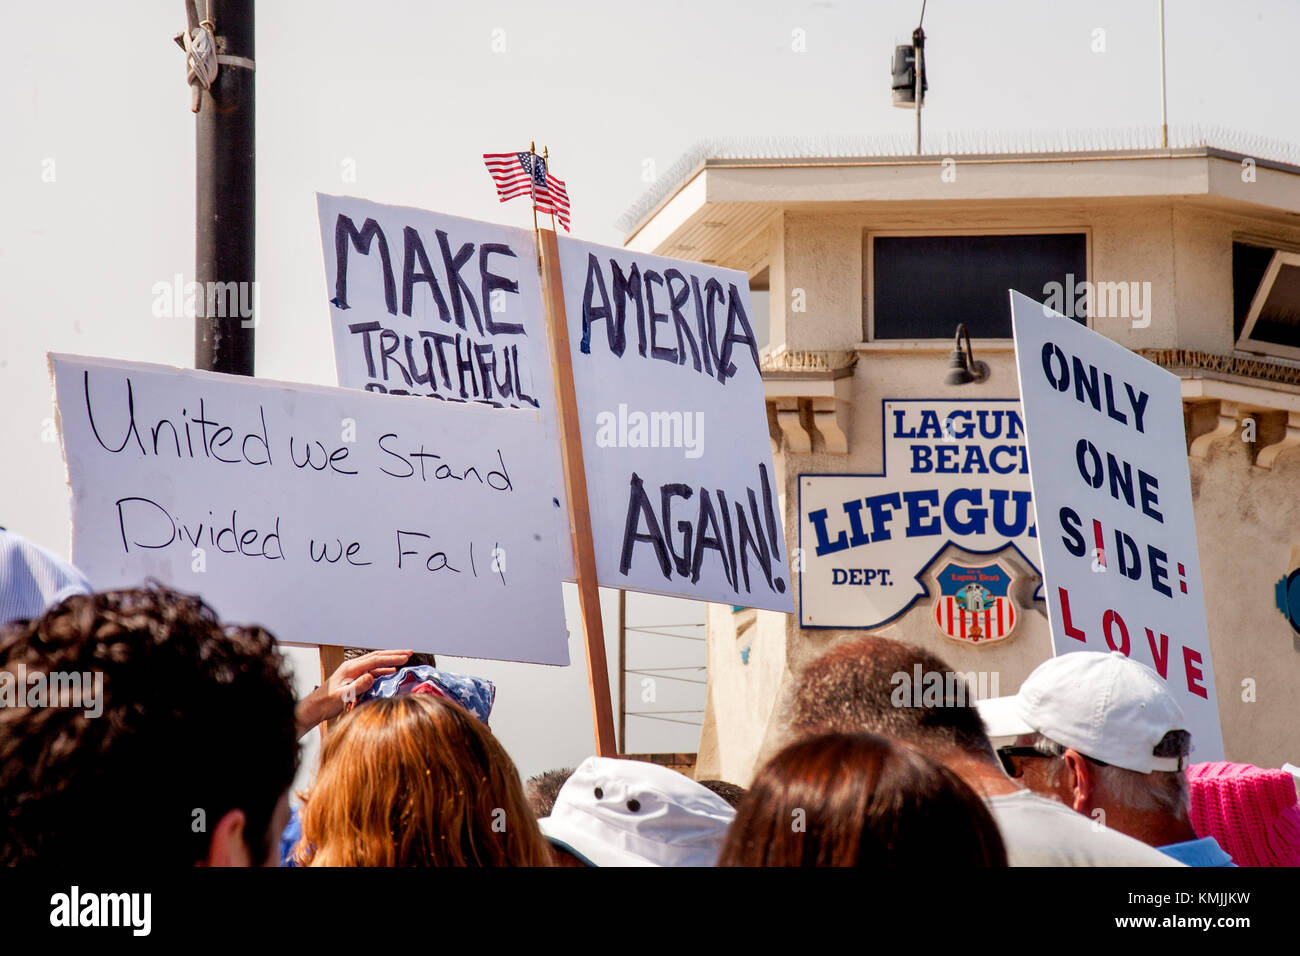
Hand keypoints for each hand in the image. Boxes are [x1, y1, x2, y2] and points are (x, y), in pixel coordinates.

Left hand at [296, 649, 413, 737]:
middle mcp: (352, 667)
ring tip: (404, 658)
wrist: (313, 708)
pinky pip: (372, 671)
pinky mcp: (354, 679)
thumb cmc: (325, 703)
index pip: (375, 660)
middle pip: (376, 656)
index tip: (406, 657)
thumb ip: (357, 686)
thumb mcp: (342, 696)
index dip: (391, 658)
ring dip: (390, 660)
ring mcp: (353, 672)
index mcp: (350, 668)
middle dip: (394, 654)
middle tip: (410, 652)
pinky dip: (383, 669)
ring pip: (375, 662)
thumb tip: (372, 676)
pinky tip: (391, 671)